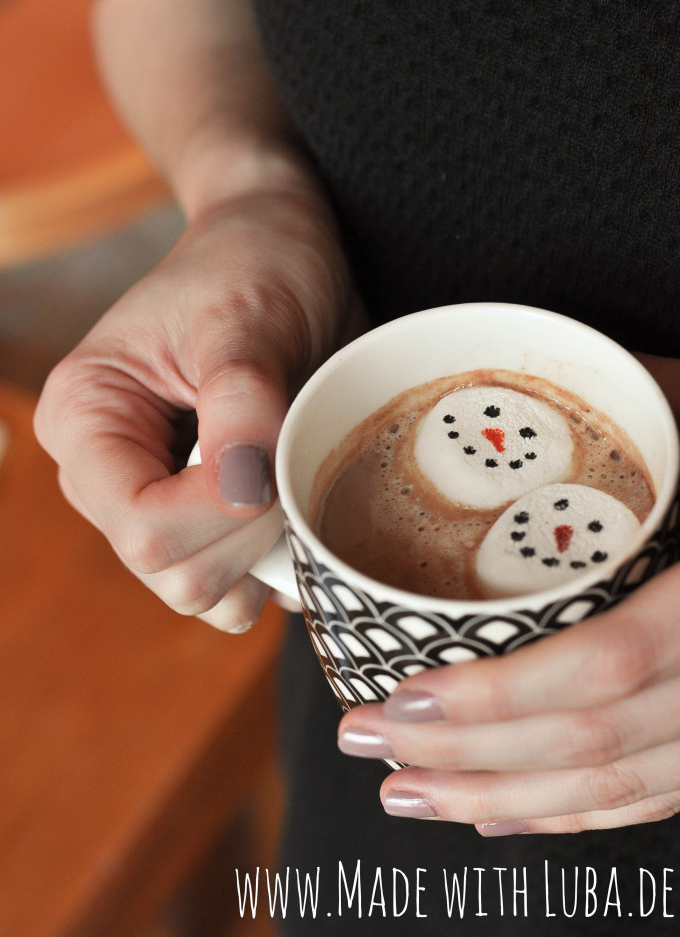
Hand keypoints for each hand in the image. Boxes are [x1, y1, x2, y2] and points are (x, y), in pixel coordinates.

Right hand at [35, 188, 358, 630]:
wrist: (280, 252)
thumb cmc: (253, 264)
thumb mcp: (247, 317)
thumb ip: (241, 404)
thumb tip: (244, 491)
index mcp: (85, 418)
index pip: (140, 524)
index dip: (219, 513)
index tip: (274, 456)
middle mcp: (108, 474)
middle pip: (173, 573)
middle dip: (251, 533)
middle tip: (290, 453)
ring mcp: (155, 501)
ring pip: (205, 593)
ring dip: (267, 553)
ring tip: (293, 471)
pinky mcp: (200, 517)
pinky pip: (236, 586)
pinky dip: (277, 564)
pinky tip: (297, 501)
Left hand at [338, 353, 679, 832]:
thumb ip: (650, 412)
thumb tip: (542, 381)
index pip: (603, 665)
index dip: (498, 699)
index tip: (401, 699)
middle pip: (590, 743)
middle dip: (463, 759)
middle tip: (365, 743)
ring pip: (615, 788)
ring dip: (499, 803)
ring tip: (407, 793)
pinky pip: (654, 799)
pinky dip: (573, 814)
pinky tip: (503, 814)